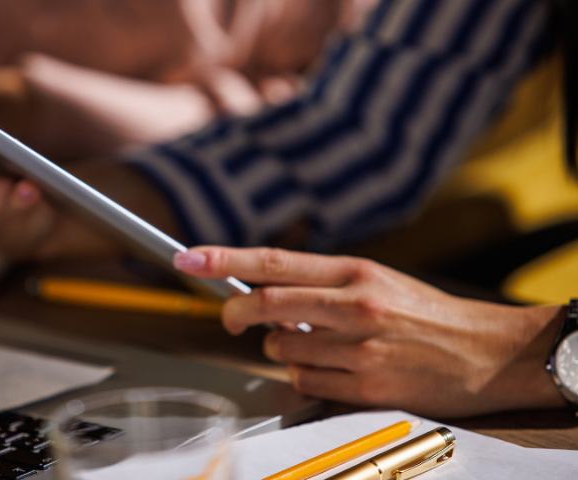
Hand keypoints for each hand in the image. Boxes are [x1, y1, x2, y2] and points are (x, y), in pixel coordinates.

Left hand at [173, 246, 565, 416]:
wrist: (486, 351)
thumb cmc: (424, 313)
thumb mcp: (375, 279)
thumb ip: (319, 284)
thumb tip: (262, 291)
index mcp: (354, 271)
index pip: (274, 261)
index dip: (224, 259)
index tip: (188, 256)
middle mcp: (354, 306)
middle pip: (266, 306)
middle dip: (237, 314)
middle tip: (233, 319)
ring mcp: (360, 349)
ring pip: (282, 350)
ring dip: (282, 350)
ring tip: (315, 345)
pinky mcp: (366, 387)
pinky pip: (304, 382)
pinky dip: (304, 376)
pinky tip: (332, 368)